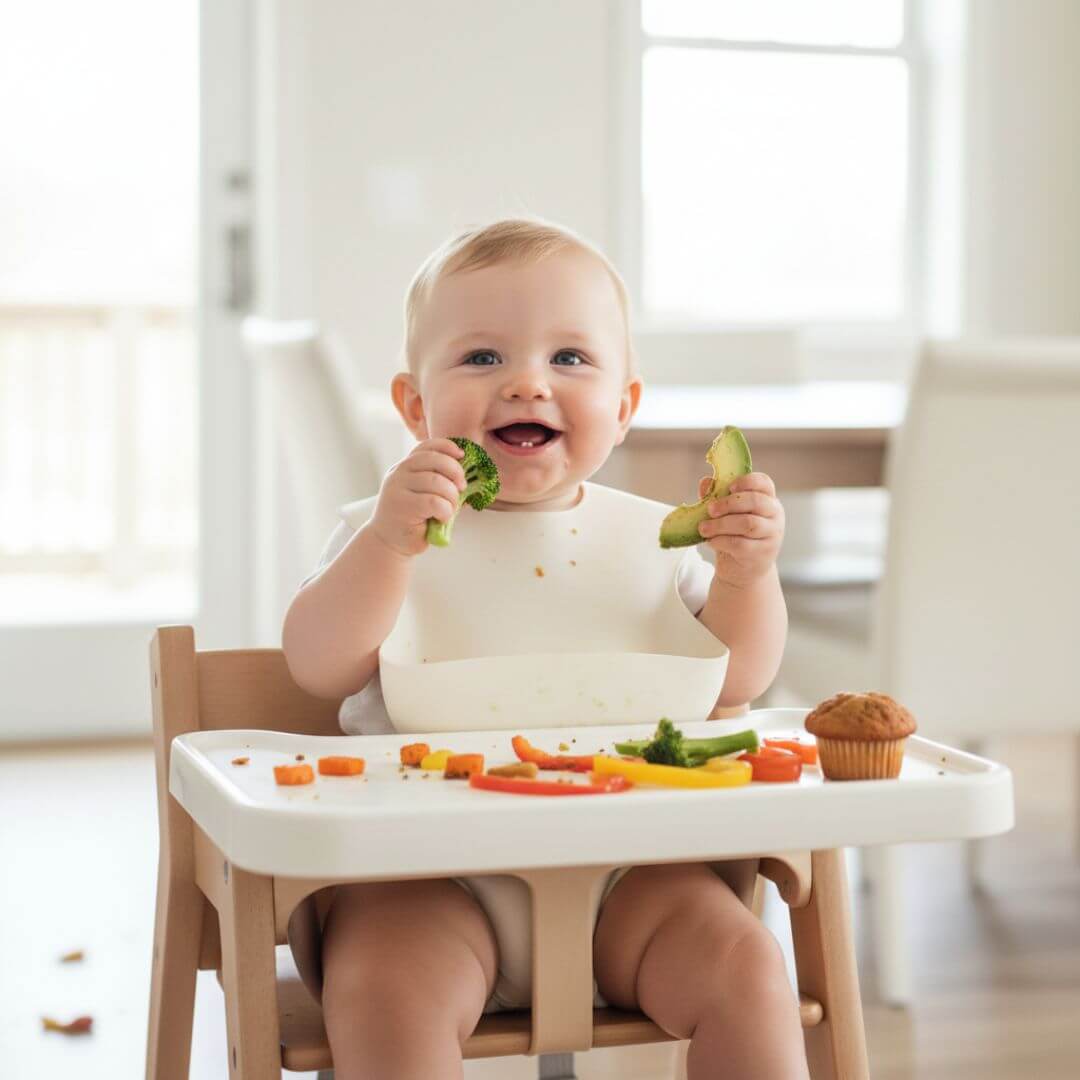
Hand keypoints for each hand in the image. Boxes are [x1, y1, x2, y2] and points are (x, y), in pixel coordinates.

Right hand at [369, 438, 466, 556]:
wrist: (387, 543)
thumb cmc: (411, 520)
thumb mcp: (422, 494)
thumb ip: (435, 481)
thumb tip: (463, 476)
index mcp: (404, 467)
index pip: (426, 447)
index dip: (446, 447)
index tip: (461, 455)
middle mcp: (398, 473)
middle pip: (435, 460)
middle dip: (455, 472)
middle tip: (462, 487)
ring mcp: (398, 488)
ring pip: (437, 482)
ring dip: (452, 497)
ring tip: (450, 509)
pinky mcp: (403, 506)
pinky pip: (435, 502)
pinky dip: (446, 511)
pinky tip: (442, 518)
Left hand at [696, 472, 784, 589]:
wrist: (743, 570)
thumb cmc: (736, 536)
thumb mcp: (727, 515)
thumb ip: (718, 497)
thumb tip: (705, 482)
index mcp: (768, 500)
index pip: (764, 483)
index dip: (747, 481)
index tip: (729, 487)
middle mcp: (775, 516)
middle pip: (755, 501)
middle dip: (728, 503)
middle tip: (710, 509)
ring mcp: (771, 535)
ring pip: (748, 523)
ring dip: (721, 524)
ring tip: (703, 528)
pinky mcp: (762, 553)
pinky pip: (740, 544)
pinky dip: (721, 541)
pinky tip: (711, 541)